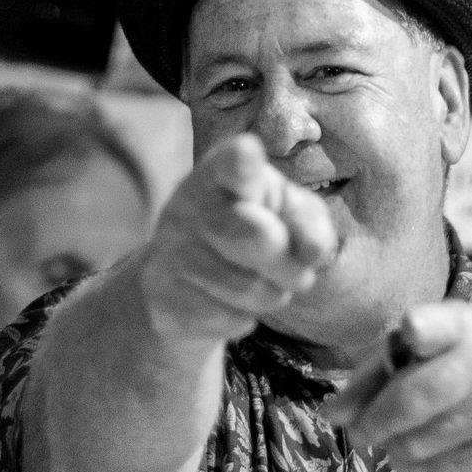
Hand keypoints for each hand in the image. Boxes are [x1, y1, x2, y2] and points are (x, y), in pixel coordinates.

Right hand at [135, 135, 338, 346]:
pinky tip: (226, 301)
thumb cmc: (252, 229)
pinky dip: (243, 317)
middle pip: (259, 237)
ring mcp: (171, 248)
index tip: (248, 154)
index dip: (243, 161)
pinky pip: (229, 318)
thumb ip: (308, 222)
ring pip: (249, 289)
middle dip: (288, 264)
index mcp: (224, 171)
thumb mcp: (287, 213)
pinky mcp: (160, 293)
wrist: (183, 280)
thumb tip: (312, 251)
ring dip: (271, 294)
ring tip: (260, 281)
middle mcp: (191, 202)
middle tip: (295, 271)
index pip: (233, 163)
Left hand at [322, 301, 471, 471]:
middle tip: (361, 434)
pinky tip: (417, 458)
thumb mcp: (417, 354)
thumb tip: (332, 415)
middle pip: (414, 399)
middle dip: (375, 423)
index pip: (434, 326)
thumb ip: (371, 377)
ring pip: (418, 444)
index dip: (417, 330)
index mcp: (458, 325)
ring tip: (396, 440)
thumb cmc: (455, 365)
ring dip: (394, 449)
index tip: (409, 333)